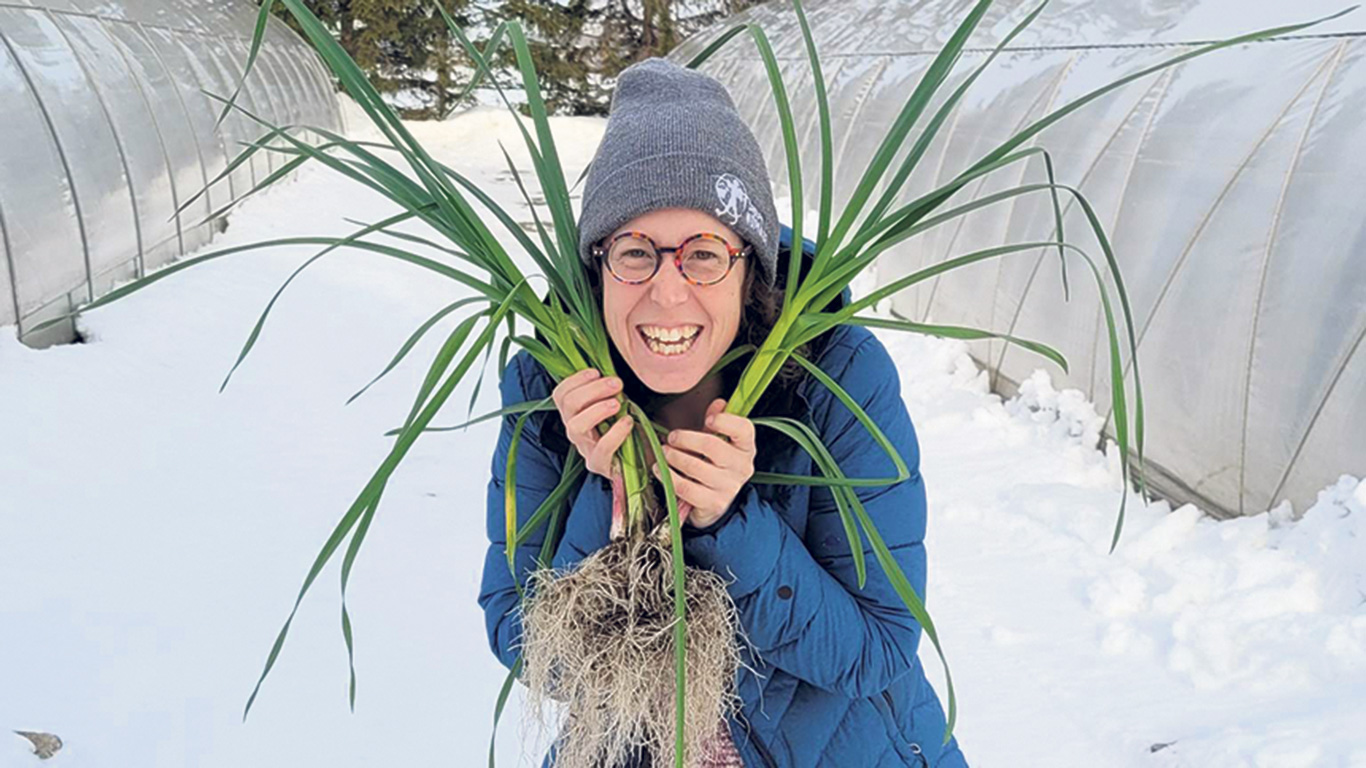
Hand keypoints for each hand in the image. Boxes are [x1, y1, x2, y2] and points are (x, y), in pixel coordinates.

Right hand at [552, 368, 632, 479]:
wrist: (648, 458)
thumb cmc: (632, 426)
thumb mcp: (620, 402)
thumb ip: (609, 388)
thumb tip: (610, 365)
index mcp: (576, 414)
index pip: (560, 395)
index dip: (574, 380)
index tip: (596, 371)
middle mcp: (576, 431)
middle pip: (568, 406)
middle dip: (591, 390)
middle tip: (617, 383)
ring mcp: (586, 450)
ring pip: (576, 427)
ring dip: (596, 410)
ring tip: (618, 403)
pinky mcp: (600, 465)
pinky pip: (601, 449)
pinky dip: (615, 433)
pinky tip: (628, 422)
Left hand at [653, 399, 755, 528]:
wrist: (712, 501)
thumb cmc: (713, 465)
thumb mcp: (717, 441)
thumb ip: (716, 422)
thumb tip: (718, 403)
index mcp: (746, 447)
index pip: (744, 429)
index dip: (725, 421)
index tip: (708, 420)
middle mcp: (742, 467)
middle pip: (712, 446)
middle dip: (686, 439)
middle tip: (671, 437)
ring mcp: (729, 487)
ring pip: (695, 467)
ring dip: (673, 456)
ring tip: (664, 452)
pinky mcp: (713, 503)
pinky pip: (685, 487)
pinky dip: (668, 476)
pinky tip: (659, 469)